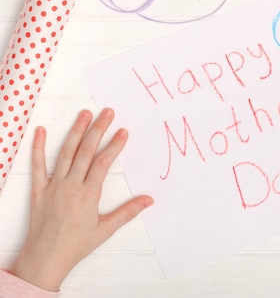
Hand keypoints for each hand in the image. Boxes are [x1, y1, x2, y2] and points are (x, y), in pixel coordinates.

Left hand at [10, 108, 152, 291]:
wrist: (46, 259)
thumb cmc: (76, 245)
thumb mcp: (105, 229)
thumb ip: (128, 211)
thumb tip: (149, 200)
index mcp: (88, 195)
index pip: (103, 163)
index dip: (114, 145)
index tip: (123, 131)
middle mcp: (70, 186)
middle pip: (86, 151)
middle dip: (98, 129)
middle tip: (107, 112)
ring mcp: (53, 186)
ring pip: (65, 153)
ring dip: (75, 131)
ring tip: (85, 114)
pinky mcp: (39, 190)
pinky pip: (37, 165)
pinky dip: (38, 147)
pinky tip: (41, 131)